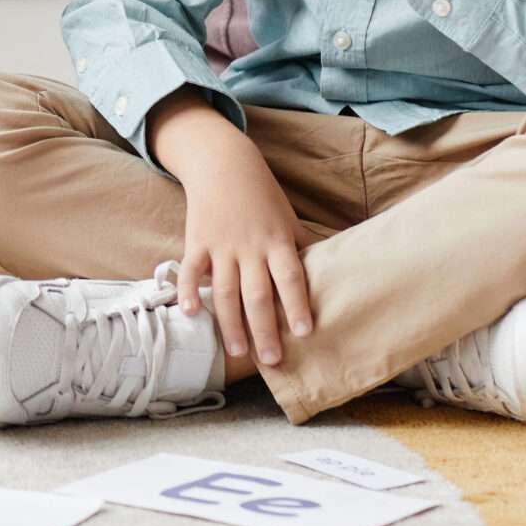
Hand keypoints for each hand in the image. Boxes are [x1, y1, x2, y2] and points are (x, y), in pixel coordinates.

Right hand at [151, 92, 312, 367]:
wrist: (223, 164)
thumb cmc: (262, 195)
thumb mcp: (288, 218)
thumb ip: (306, 245)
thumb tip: (337, 269)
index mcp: (276, 241)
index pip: (289, 277)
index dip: (296, 303)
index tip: (304, 331)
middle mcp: (249, 247)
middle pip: (257, 294)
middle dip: (264, 329)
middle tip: (272, 360)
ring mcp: (221, 245)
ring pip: (226, 291)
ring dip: (230, 323)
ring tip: (237, 351)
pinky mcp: (197, 242)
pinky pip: (192, 270)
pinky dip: (189, 291)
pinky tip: (191, 314)